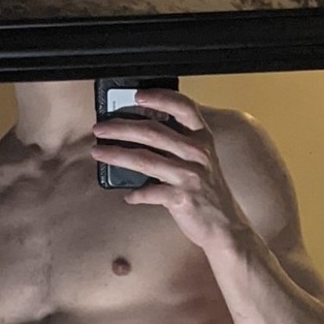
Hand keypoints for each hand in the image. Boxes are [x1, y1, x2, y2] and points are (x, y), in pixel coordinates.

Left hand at [91, 88, 247, 249]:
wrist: (225, 227)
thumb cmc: (208, 193)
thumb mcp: (201, 161)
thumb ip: (179, 145)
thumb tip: (140, 134)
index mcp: (202, 139)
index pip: (183, 107)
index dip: (160, 98)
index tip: (137, 96)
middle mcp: (197, 153)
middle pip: (153, 132)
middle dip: (121, 127)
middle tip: (99, 128)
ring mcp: (190, 175)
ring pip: (145, 159)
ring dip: (117, 155)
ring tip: (98, 152)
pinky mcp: (182, 198)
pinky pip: (151, 192)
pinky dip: (137, 194)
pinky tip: (128, 196)